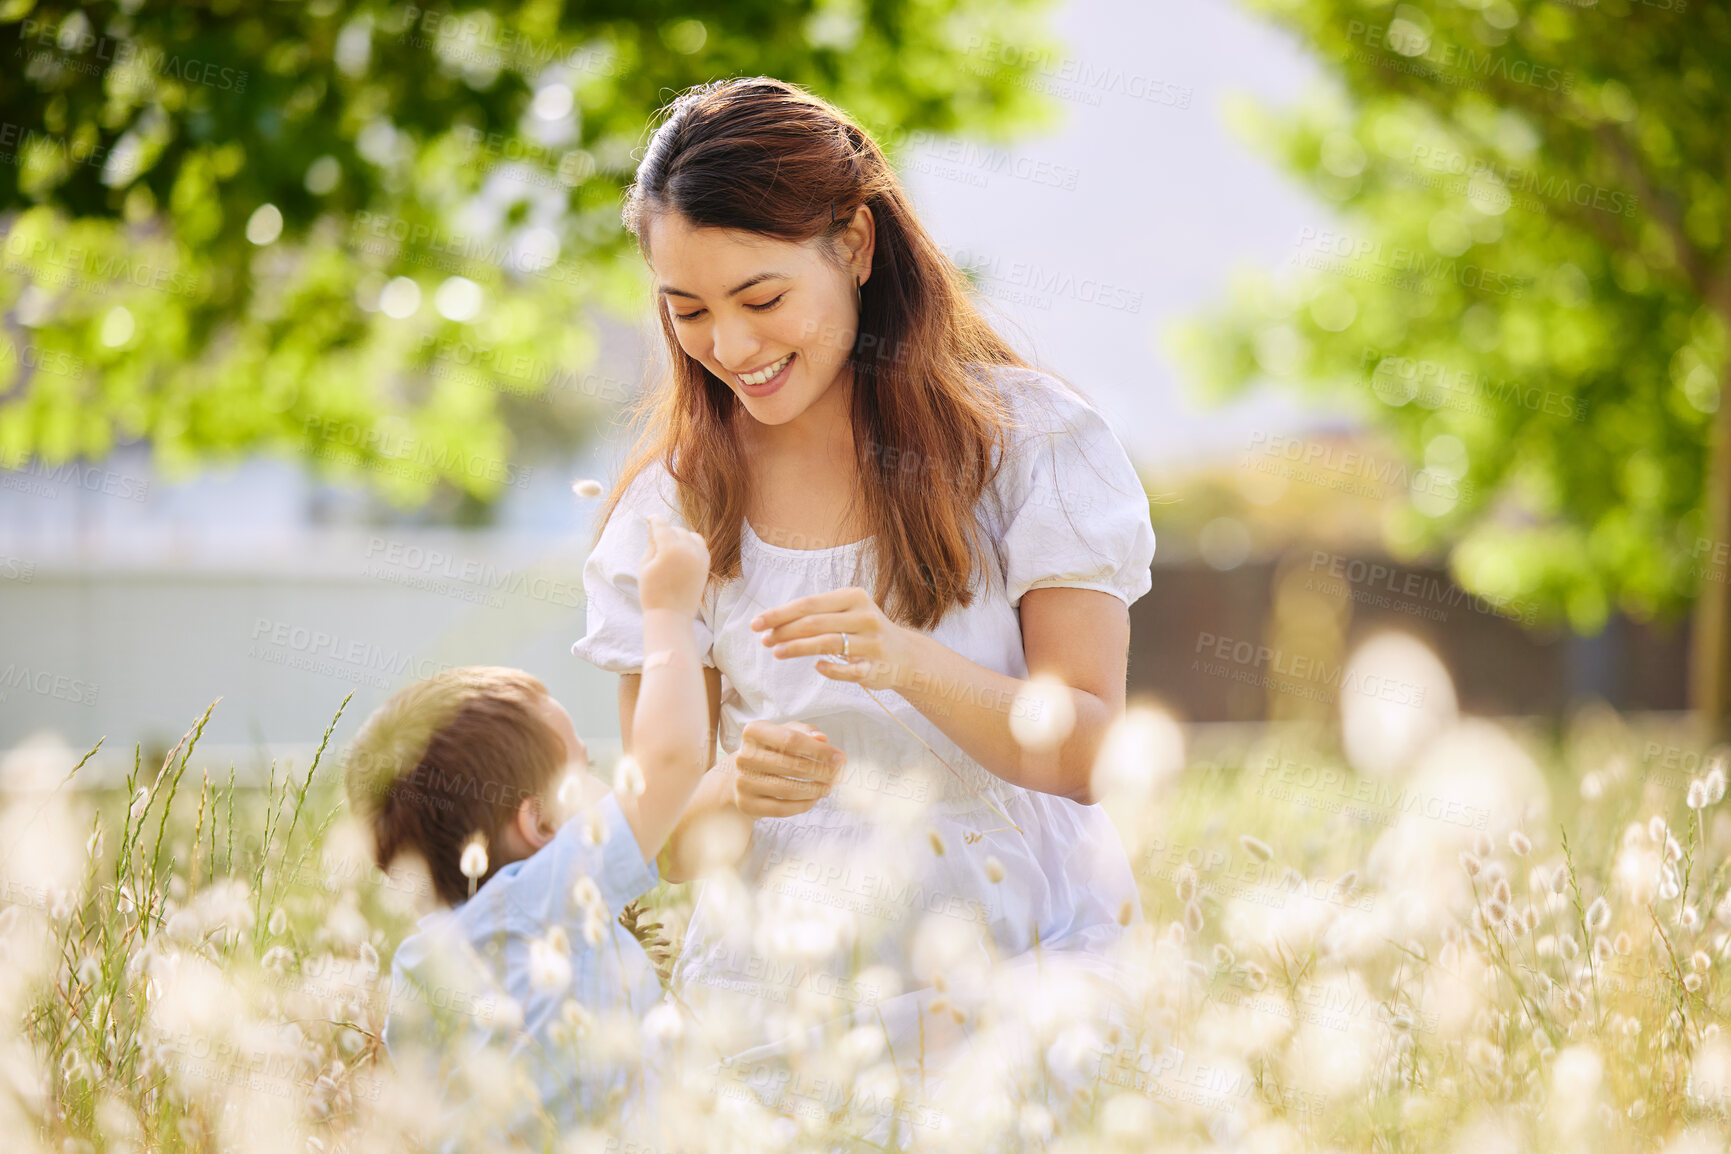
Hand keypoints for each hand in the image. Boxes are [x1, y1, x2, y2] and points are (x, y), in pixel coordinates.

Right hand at [638, 514, 709, 613]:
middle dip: (666, 532)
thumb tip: (656, 529)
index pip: (662, 525)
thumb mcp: (645, 565)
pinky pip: (700, 546)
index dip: (654, 520)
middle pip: (676, 530)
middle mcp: (688, 550)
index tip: (650, 519)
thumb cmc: (652, 591)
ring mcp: (700, 557)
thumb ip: (652, 544)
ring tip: (669, 547)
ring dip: (680, 537)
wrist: (671, 615)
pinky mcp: (706, 565)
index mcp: (670, 548)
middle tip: (656, 541)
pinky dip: (692, 544)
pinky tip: (682, 552)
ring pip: (690, 535)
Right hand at [730, 720, 845, 817]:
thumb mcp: (784, 733)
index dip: (820, 751)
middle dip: (822, 772)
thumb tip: (822, 739)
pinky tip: (815, 798)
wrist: (735, 775)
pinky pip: (782, 808)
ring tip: (828, 787)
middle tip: (838, 775)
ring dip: (815, 790)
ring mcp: (743, 782)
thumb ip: (804, 732)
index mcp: (754, 732)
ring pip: (788, 789)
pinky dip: (804, 805)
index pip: (791, 741)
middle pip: (792, 766)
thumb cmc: (769, 750)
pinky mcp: (747, 804)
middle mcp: (744, 756)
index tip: (841, 758)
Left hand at [750, 586, 917, 691]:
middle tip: (764, 640)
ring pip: (828, 643)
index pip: (809, 603)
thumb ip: (816, 613)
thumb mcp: (845, 612)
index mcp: (854, 597)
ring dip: (798, 648)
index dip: (780, 614)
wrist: (904, 654)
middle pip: (815, 622)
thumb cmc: (863, 630)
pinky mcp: (876, 667)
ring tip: (777, 652)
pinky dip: (831, 668)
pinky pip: (849, 670)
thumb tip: (772, 621)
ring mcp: (872, 643)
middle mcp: (864, 617)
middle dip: (784, 631)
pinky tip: (816, 667)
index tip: (756, 623)